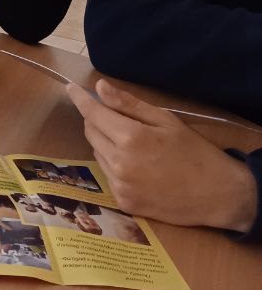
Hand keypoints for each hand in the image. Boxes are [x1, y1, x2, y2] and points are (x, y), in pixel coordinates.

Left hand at [68, 79, 257, 231]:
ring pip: (97, 153)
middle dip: (98, 121)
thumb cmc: (194, 152)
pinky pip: (107, 174)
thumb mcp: (165, 120)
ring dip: (106, 144)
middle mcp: (119, 163)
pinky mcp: (124, 202)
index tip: (70, 88)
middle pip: (91, 132)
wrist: (219, 195)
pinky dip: (114, 165)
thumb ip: (128, 104)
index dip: (80, 99)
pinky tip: (137, 166)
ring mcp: (120, 185)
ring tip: (135, 146)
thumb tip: (99, 88)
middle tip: (120, 120)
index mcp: (130, 138)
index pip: (92, 113)